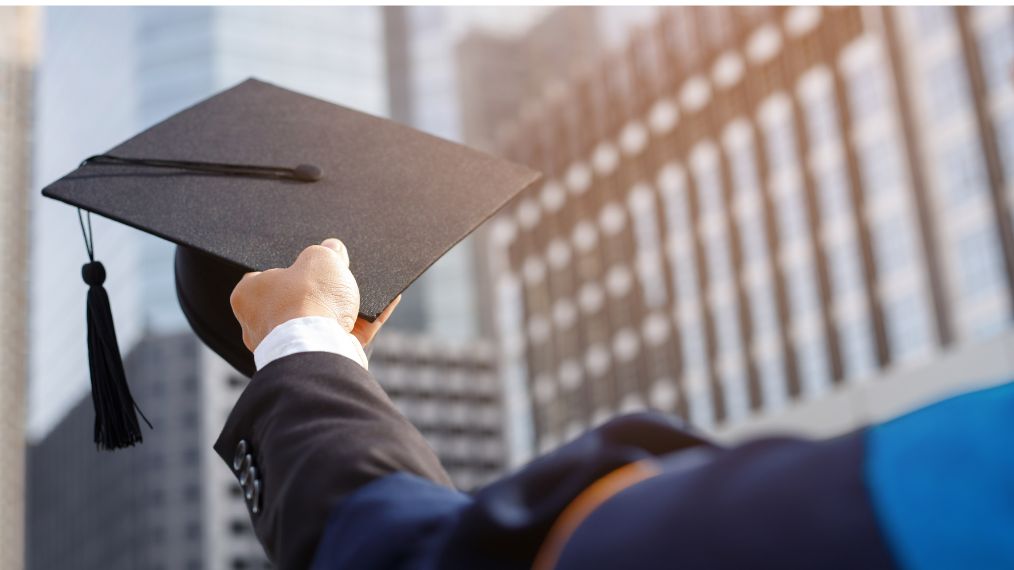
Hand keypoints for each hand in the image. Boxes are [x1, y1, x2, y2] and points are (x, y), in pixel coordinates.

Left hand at [230, 238, 399, 350]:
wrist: (320, 348)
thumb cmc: (307, 302)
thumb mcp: (319, 258)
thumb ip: (327, 251)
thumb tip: (334, 250)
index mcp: (248, 297)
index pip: (266, 276)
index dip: (292, 267)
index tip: (312, 262)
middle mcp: (262, 325)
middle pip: (297, 299)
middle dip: (321, 289)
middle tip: (340, 273)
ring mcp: (291, 345)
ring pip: (322, 319)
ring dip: (344, 307)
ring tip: (366, 289)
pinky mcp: (319, 358)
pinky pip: (346, 335)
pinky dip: (365, 322)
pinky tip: (385, 303)